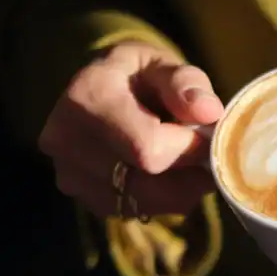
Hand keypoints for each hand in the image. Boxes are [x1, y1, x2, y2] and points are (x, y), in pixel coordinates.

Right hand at [39, 41, 224, 217]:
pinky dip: (161, 199)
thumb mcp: (162, 64)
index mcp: (88, 97)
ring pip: (144, 202)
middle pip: (146, 182)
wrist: (97, 92)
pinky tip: (165, 174)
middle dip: (188, 172)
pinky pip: (134, 211)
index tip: (209, 135)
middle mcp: (66, 139)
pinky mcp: (80, 195)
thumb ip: (187, 84)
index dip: (189, 148)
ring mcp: (68, 173)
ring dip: (179, 189)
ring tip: (187, 161)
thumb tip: (209, 112)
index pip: (147, 148)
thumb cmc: (136, 74)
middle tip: (205, 153)